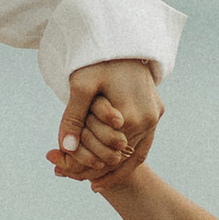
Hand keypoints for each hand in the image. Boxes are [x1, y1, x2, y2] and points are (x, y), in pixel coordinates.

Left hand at [49, 59, 161, 186]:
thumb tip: (66, 148)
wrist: (125, 38)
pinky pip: (143, 144)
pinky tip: (111, 166)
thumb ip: (73, 117)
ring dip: (113, 169)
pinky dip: (128, 158)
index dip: (82, 164)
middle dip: (94, 169)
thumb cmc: (98, 58)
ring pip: (134, 156)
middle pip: (119, 157)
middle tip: (69, 177)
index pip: (104, 153)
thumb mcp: (80, 85)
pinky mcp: (157, 112)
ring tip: (90, 181)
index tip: (61, 172)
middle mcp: (148, 120)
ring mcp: (155, 117)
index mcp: (130, 115)